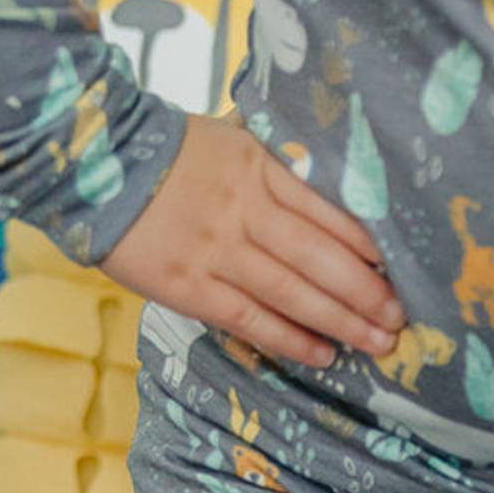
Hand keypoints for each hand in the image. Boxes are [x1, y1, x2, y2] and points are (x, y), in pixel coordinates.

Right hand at [100, 109, 405, 369]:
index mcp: (258, 167)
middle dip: (365, 292)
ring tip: (377, 343)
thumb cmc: (166, 152)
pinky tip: (323, 354)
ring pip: (291, 292)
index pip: (326, 209)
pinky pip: (249, 318)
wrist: (92, 161)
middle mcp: (244, 209)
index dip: (367, 244)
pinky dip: (289, 338)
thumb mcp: (228, 138)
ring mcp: (216, 251)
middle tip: (400, 318)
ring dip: (339, 321)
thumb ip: (274, 164)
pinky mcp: (188, 285)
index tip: (401, 267)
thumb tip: (326, 185)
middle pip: (318, 257)